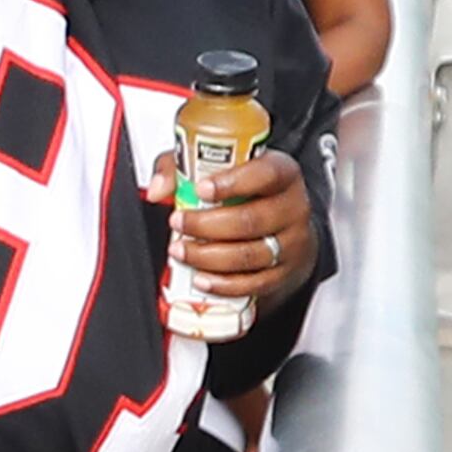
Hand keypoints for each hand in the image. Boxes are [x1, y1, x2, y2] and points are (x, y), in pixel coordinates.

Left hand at [150, 146, 315, 310]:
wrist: (283, 225)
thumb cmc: (246, 192)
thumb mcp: (216, 167)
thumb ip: (182, 168)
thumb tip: (158, 189)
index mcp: (282, 173)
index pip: (265, 174)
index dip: (232, 182)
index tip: (201, 189)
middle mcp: (293, 207)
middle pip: (250, 220)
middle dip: (205, 225)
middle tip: (177, 222)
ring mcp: (292, 243)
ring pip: (249, 255)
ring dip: (207, 256)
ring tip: (180, 250)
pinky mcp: (285, 272)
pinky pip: (253, 283)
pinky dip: (223, 284)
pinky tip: (200, 278)